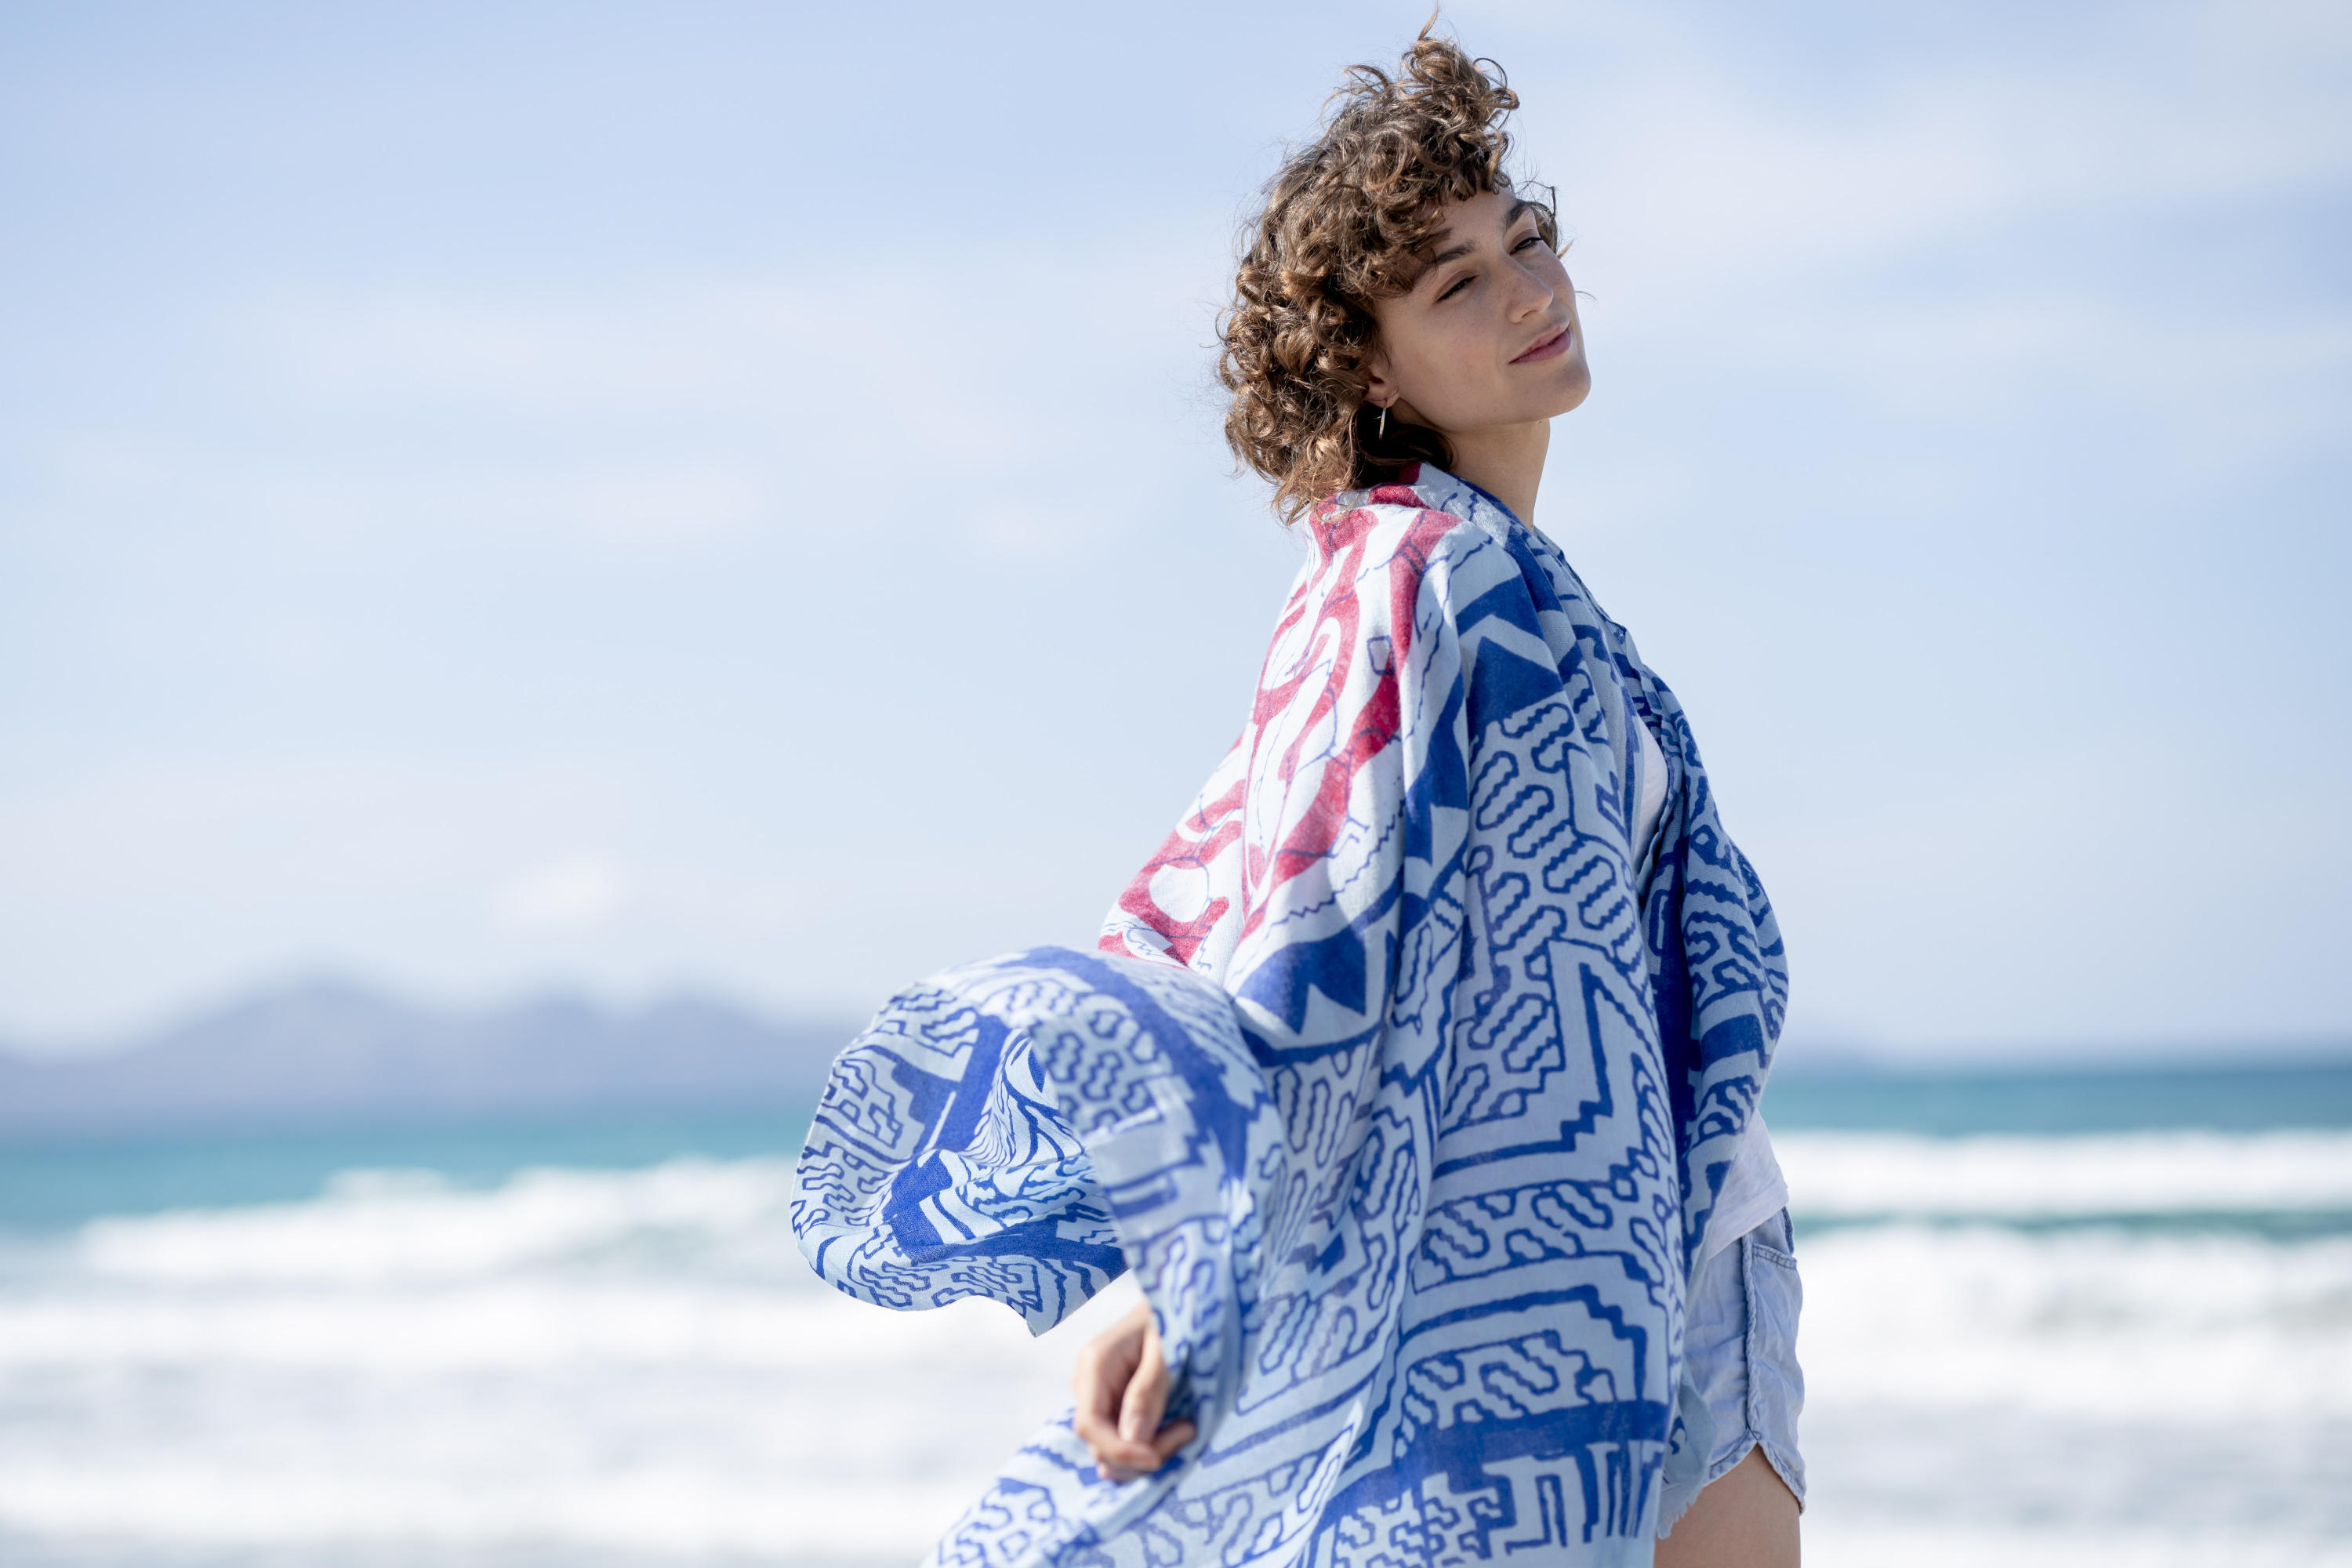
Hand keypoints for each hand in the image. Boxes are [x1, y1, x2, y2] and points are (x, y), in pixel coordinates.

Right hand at [1070, 1299, 1196, 1482]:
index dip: (1118, 1451)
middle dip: (1141, 1453)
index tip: (1156, 1459)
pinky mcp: (1115, 1406)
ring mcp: (1099, 1397)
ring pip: (1112, 1450)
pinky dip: (1151, 1445)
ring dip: (1150, 1452)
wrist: (1180, 1301)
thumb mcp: (1167, 1349)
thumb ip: (1148, 1391)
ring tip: (1186, 1428)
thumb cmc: (1176, 1317)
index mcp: (1095, 1363)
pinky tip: (1177, 1428)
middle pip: (1099, 1445)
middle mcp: (1088, 1384)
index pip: (1089, 1424)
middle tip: (1187, 1430)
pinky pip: (1125, 1441)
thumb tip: (1132, 1441)